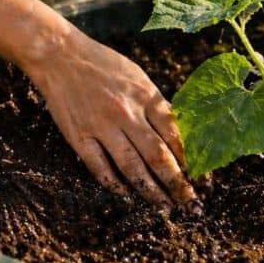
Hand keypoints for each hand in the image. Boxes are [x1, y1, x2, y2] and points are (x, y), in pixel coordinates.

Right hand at [21, 30, 197, 211]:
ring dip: (150, 190)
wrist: (61, 55)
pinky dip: (114, 184)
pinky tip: (126, 194)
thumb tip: (179, 136)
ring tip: (164, 207)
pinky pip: (100, 167)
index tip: (202, 179)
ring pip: (132, 167)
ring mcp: (102, 126)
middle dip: (177, 184)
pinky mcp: (79, 136)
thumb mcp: (139, 78)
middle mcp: (127, 113)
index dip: (191, 160)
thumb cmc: (104, 65)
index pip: (175, 135)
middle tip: (190, 204)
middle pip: (158, 156)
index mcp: (146, 97)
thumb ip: (157, 106)